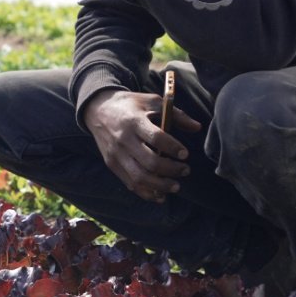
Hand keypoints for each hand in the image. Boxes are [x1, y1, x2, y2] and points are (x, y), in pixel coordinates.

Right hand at [82, 89, 201, 201]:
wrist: (97, 109)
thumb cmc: (130, 104)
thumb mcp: (152, 101)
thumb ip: (176, 114)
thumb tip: (197, 128)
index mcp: (134, 121)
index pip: (156, 138)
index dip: (173, 148)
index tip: (185, 154)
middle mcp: (123, 139)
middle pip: (149, 162)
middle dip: (171, 170)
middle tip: (185, 170)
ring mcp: (116, 154)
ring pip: (140, 177)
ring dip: (161, 185)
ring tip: (176, 186)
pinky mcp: (112, 164)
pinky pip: (130, 183)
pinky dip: (146, 193)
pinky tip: (161, 195)